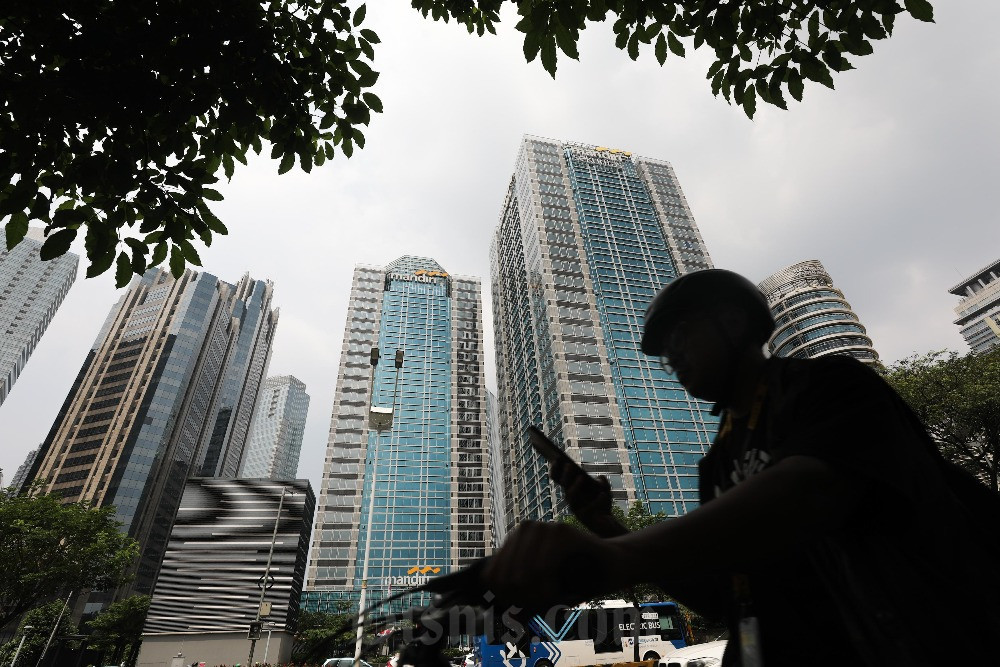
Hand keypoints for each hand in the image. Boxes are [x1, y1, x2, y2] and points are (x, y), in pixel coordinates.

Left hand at [481, 520, 623, 613]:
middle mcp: (524, 529)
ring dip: (536, 597)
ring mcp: (543, 527)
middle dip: (522, 600)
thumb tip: (505, 618)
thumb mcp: (542, 591)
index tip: (522, 608)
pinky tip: (556, 591)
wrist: (611, 565)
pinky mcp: (561, 531)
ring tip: (549, 598)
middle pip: (506, 579)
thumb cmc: (575, 580)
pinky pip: (542, 568)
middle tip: (540, 604)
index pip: (491, 576)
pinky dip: (548, 588)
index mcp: (514, 541)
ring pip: (522, 575)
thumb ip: (522, 599)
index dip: (505, 599)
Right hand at [550, 460, 625, 536]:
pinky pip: (588, 509)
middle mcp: (572, 500)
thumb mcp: (605, 491)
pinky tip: (603, 494)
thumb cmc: (603, 505)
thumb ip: (603, 484)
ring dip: (575, 487)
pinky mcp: (584, 519)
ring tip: (581, 478)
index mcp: (573, 491)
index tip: (556, 458)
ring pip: (571, 497)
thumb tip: (600, 478)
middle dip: (566, 476)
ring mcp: (576, 509)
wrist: (609, 525)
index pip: (559, 480)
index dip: (556, 470)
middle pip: (564, 487)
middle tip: (568, 465)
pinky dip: (596, 501)